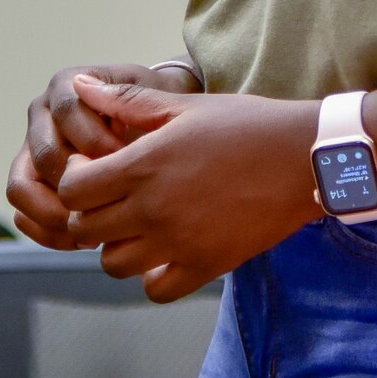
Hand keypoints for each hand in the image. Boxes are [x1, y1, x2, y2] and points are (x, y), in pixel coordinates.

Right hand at [7, 60, 198, 249]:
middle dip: (81, 185)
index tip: (128, 160)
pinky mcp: (30, 185)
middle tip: (114, 204)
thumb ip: (129, 99)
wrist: (155, 129)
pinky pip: (22, 215)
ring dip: (57, 215)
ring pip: (22, 188)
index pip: (68, 112)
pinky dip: (48, 234)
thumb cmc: (156, 112)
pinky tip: (84, 242)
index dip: (98, 140)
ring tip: (95, 231)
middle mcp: (41, 115)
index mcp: (66, 86)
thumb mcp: (154, 97)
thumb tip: (92, 104)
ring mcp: (31, 150)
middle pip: (45, 155)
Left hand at [56, 77, 319, 300]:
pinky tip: (166, 250)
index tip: (94, 167)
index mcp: (143, 166)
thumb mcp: (184, 105)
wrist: (304, 158)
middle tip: (112, 195)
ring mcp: (178, 243)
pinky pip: (156, 289)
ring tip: (138, 223)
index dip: (75, 178)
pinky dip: (153, 275)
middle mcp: (153, 209)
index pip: (72, 189)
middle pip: (85, 228)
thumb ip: (127, 101)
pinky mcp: (206, 265)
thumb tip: (81, 88)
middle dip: (90, 211)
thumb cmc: (246, 124)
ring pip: (113, 263)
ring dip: (117, 244)